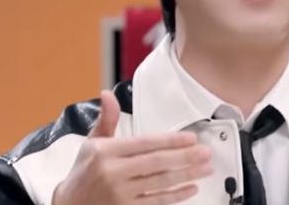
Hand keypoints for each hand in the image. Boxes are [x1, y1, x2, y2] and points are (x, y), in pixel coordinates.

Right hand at [53, 90, 212, 204]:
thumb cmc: (84, 172)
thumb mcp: (91, 142)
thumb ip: (106, 119)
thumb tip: (107, 94)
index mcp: (105, 152)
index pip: (144, 143)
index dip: (170, 140)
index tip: (190, 138)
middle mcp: (113, 173)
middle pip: (156, 163)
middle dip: (185, 157)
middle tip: (205, 152)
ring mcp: (121, 194)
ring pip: (160, 182)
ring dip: (186, 175)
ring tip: (205, 168)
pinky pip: (157, 202)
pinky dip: (176, 196)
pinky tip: (191, 188)